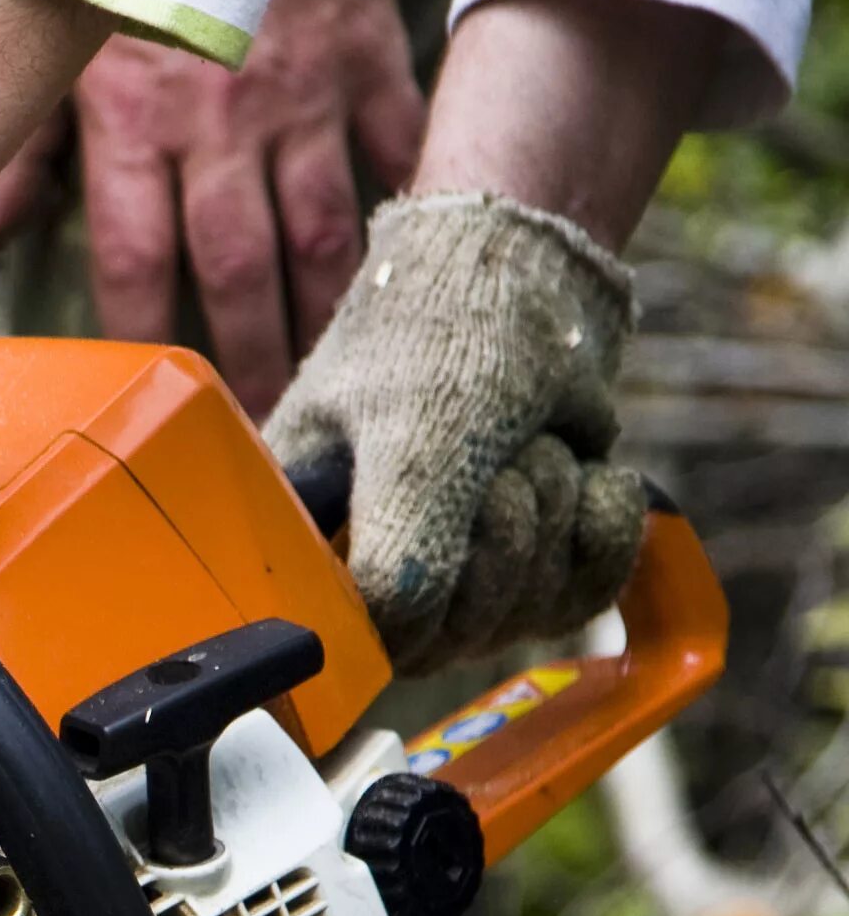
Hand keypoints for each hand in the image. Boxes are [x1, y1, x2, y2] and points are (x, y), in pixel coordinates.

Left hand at [0, 0, 423, 416]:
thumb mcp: (50, 34)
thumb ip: (14, 143)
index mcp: (131, 121)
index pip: (132, 258)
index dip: (141, 335)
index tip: (153, 400)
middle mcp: (220, 121)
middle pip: (237, 269)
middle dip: (251, 362)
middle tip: (266, 438)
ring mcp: (304, 94)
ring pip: (324, 233)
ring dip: (330, 320)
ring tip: (340, 390)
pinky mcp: (368, 57)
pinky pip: (399, 152)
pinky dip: (412, 214)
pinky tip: (421, 277)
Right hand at [265, 192, 642, 672]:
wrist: (527, 275)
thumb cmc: (441, 337)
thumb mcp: (420, 436)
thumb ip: (400, 549)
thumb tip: (397, 634)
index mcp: (312, 547)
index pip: (367, 640)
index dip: (422, 594)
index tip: (439, 501)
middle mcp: (375, 579)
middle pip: (458, 633)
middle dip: (506, 526)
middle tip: (496, 446)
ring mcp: (458, 583)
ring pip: (527, 614)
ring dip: (557, 510)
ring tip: (532, 440)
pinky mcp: (532, 571)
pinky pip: (586, 597)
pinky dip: (604, 523)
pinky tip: (590, 468)